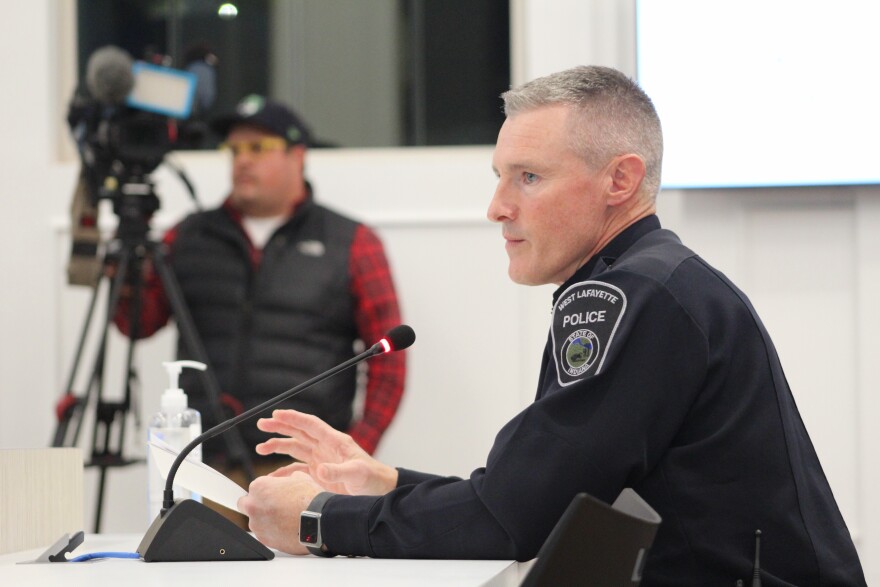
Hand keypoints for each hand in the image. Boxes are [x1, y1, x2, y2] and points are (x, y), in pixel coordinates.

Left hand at [237, 470, 319, 554]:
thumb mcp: (299, 477)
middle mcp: (253, 506)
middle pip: (245, 505)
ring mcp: (257, 525)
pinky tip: (287, 528)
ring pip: (256, 521)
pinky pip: (265, 534)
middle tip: (273, 506)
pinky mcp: (264, 540)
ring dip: (266, 519)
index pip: (253, 488)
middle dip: (256, 505)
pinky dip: (273, 531)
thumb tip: (285, 482)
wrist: (320, 520)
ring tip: (286, 518)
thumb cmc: (310, 498)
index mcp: (259, 487)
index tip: (273, 494)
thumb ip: (284, 479)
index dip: (265, 490)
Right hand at [256, 409, 397, 495]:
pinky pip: (296, 470)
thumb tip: (321, 470)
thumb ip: (339, 472)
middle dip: (280, 427)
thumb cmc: (373, 480)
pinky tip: (272, 475)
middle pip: (299, 432)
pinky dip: (283, 471)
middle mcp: (325, 448)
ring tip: (261, 448)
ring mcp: (321, 461)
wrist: (380, 493)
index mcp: (335, 442)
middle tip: (261, 424)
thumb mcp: (358, 474)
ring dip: (278, 446)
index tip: (276, 413)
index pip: (311, 425)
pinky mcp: (319, 475)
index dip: (294, 418)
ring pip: (295, 449)